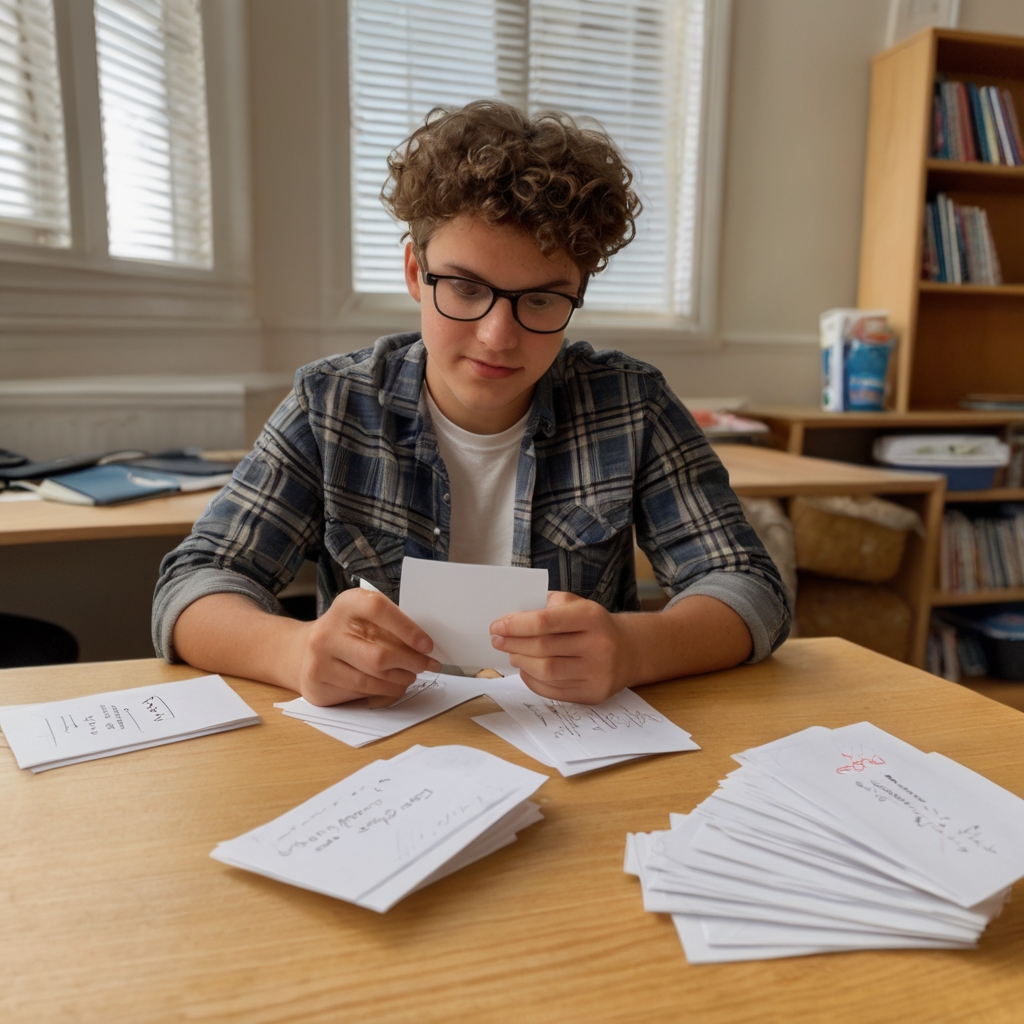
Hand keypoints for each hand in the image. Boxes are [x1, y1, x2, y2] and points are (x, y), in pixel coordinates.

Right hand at [295, 589, 439, 705]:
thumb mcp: (366, 617)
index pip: (378, 609)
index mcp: (345, 605)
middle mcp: (327, 632)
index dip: (407, 628)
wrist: (306, 649)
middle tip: (427, 666)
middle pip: (379, 656)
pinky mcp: (318, 686)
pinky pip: (360, 694)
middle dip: (411, 664)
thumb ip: (390, 626)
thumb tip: (423, 648)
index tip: (427, 645)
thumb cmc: (347, 631)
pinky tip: (390, 686)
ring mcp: (319, 661)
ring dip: (399, 682)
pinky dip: (382, 692)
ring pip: (371, 680)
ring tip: (410, 677)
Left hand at [489, 591, 636, 704]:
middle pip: (542, 648)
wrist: (629, 651)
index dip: (516, 625)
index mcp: (592, 617)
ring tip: (512, 654)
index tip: (496, 626)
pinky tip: (526, 670)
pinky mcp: (593, 694)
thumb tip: (513, 619)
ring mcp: (597, 673)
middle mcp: (598, 645)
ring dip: (521, 662)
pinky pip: (553, 690)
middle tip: (497, 640)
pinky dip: (532, 680)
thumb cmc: (593, 625)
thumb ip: (548, 605)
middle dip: (513, 644)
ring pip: (546, 671)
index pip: (545, 621)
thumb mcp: (578, 604)